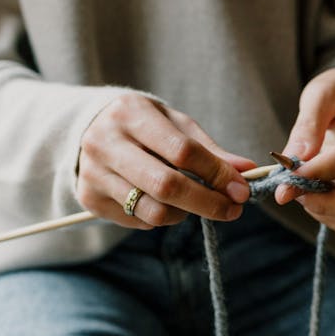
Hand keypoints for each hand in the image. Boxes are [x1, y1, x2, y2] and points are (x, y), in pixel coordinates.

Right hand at [76, 93, 253, 228]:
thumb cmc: (143, 126)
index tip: (241, 190)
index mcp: (130, 114)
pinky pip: (138, 221)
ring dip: (185, 213)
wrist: (88, 130)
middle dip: (207, 202)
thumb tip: (247, 171)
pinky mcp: (90, 199)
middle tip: (232, 210)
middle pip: (166, 185)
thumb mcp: (175, 125)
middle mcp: (105, 143)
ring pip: (154, 211)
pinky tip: (160, 200)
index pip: (182, 150)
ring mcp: (93, 173)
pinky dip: (160, 217)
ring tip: (193, 202)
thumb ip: (209, 150)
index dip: (216, 173)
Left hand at [275, 68, 334, 233]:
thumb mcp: (320, 92)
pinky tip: (315, 193)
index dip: (318, 170)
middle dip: (330, 204)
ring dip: (326, 211)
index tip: (288, 175)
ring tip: (301, 189)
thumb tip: (295, 159)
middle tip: (293, 194)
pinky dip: (330, 215)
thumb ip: (307, 124)